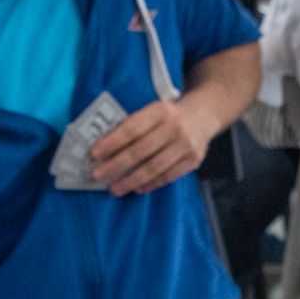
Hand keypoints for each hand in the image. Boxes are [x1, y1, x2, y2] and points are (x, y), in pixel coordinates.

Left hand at [91, 99, 214, 195]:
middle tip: (98, 175)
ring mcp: (186, 145)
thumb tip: (105, 148)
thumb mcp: (154, 110)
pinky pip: (168, 176)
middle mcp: (175, 127)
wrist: (204, 114)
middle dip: (116, 165)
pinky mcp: (194, 160)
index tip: (94, 154)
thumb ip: (135, 124)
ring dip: (131, 180)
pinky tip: (136, 188)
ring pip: (154, 167)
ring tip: (115, 188)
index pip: (132, 129)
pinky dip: (150, 184)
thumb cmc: (169, 114)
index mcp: (161, 110)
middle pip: (140, 151)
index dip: (112, 142)